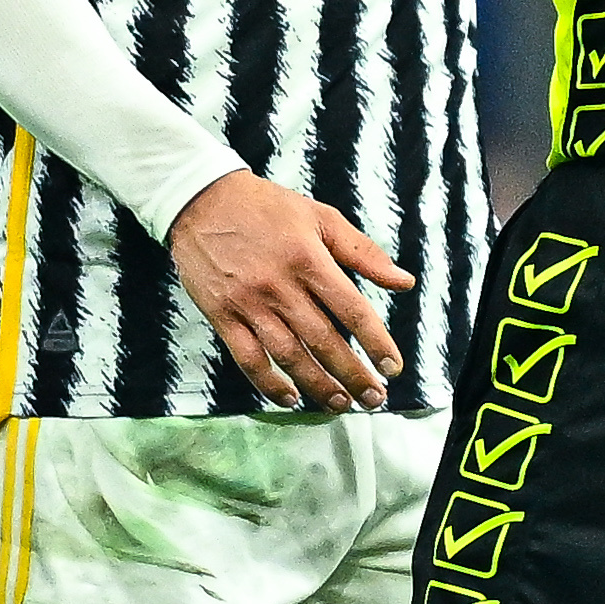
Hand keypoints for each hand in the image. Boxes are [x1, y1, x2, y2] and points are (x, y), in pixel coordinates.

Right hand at [166, 168, 414, 411]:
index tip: (392, 368)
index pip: (351, 310)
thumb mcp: (319, 216)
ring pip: (288, 355)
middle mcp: (279, 285)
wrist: (200, 200)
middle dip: (352, 374)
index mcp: (308, 259)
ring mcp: (248, 303)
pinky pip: (247, 358)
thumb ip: (363, 251)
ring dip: (317, 384)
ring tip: (340, 403)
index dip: (376, 342)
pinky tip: (290, 398)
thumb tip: (404, 282)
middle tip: (373, 398)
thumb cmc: (265, 207)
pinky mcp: (221, 315)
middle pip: (323, 340)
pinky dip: (269, 383)